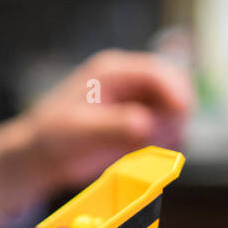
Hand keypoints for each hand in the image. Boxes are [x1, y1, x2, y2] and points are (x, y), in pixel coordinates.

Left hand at [0, 49, 192, 214]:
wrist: (44, 155)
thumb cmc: (54, 136)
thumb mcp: (80, 130)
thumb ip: (115, 126)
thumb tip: (147, 125)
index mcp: (113, 72)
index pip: (156, 72)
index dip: (174, 90)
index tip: (183, 112)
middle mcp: (132, 83)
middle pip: (175, 89)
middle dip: (172, 115)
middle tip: (152, 142)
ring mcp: (140, 103)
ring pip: (175, 114)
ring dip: (167, 133)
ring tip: (135, 151)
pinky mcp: (144, 124)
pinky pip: (168, 133)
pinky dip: (162, 145)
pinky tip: (137, 155)